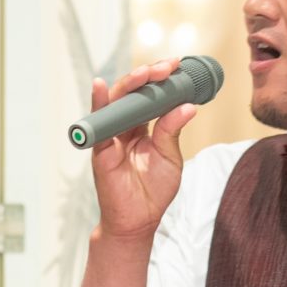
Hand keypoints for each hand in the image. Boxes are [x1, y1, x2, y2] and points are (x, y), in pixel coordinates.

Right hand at [89, 61, 198, 242]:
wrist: (138, 221)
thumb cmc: (153, 190)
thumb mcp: (169, 156)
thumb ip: (172, 130)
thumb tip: (188, 106)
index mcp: (143, 127)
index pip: (150, 95)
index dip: (162, 80)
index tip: (178, 66)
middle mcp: (126, 127)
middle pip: (133, 93)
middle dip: (150, 76)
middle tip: (168, 66)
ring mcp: (112, 136)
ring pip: (117, 101)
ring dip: (131, 83)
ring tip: (147, 73)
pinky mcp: (101, 148)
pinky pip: (98, 123)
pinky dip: (98, 103)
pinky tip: (101, 86)